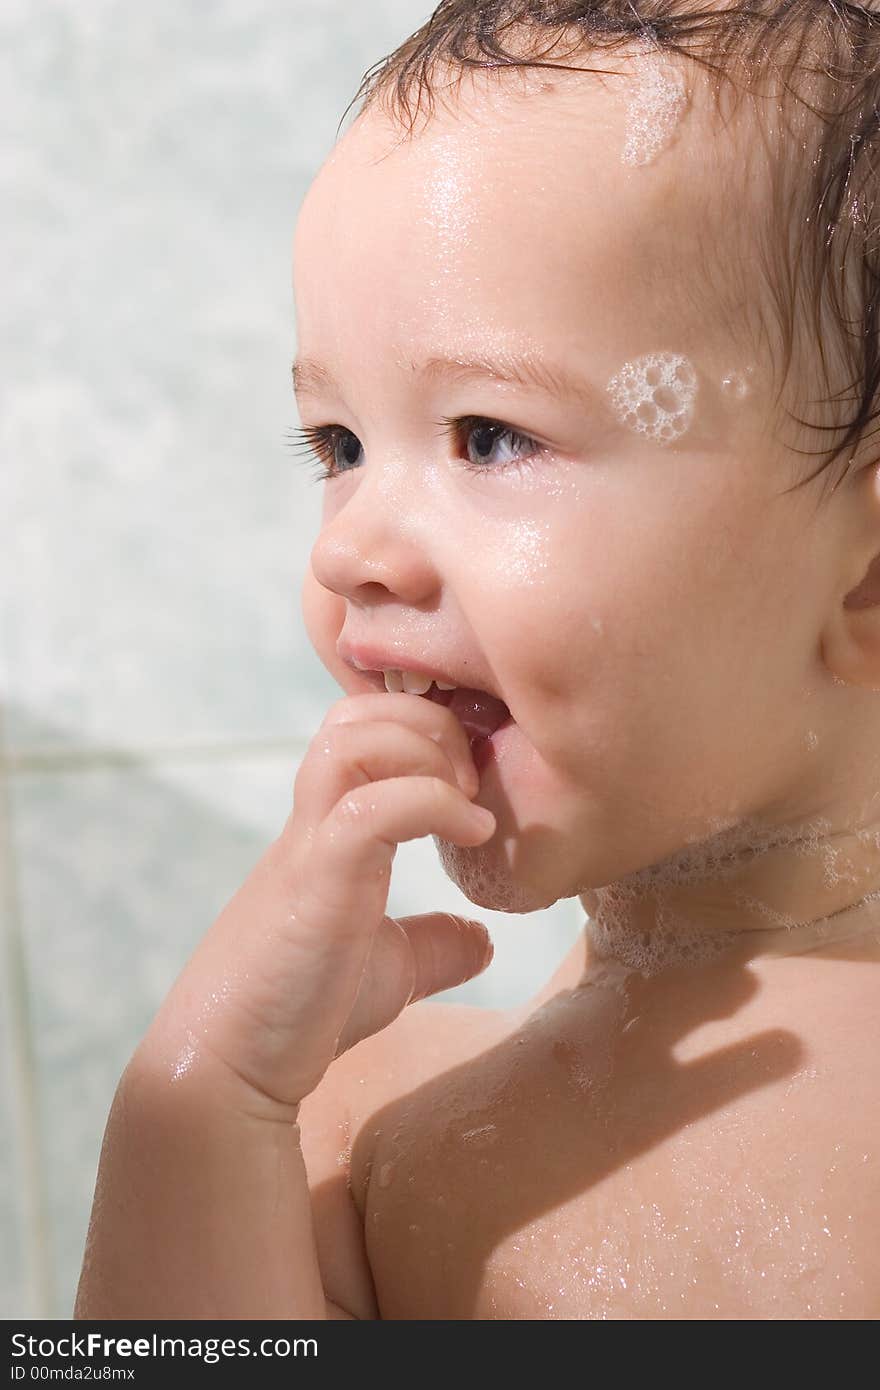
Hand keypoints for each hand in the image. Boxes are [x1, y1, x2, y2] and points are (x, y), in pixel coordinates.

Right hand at [141, 692, 495, 1114]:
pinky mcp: (315, 879)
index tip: (476, 775)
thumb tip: (482, 940)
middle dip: (431, 723)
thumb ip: (432, 944)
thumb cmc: (298, 1013)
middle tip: (475, 780)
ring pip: (351, 739)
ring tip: (470, 802)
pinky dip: (432, 802)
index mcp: (331, 828)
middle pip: (357, 714)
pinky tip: (473, 834)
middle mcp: (315, 820)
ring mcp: (311, 844)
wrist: (230, 1067)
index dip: (424, 726)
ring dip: (426, 751)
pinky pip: (370, 806)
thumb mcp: (389, 969)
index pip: (364, 727)